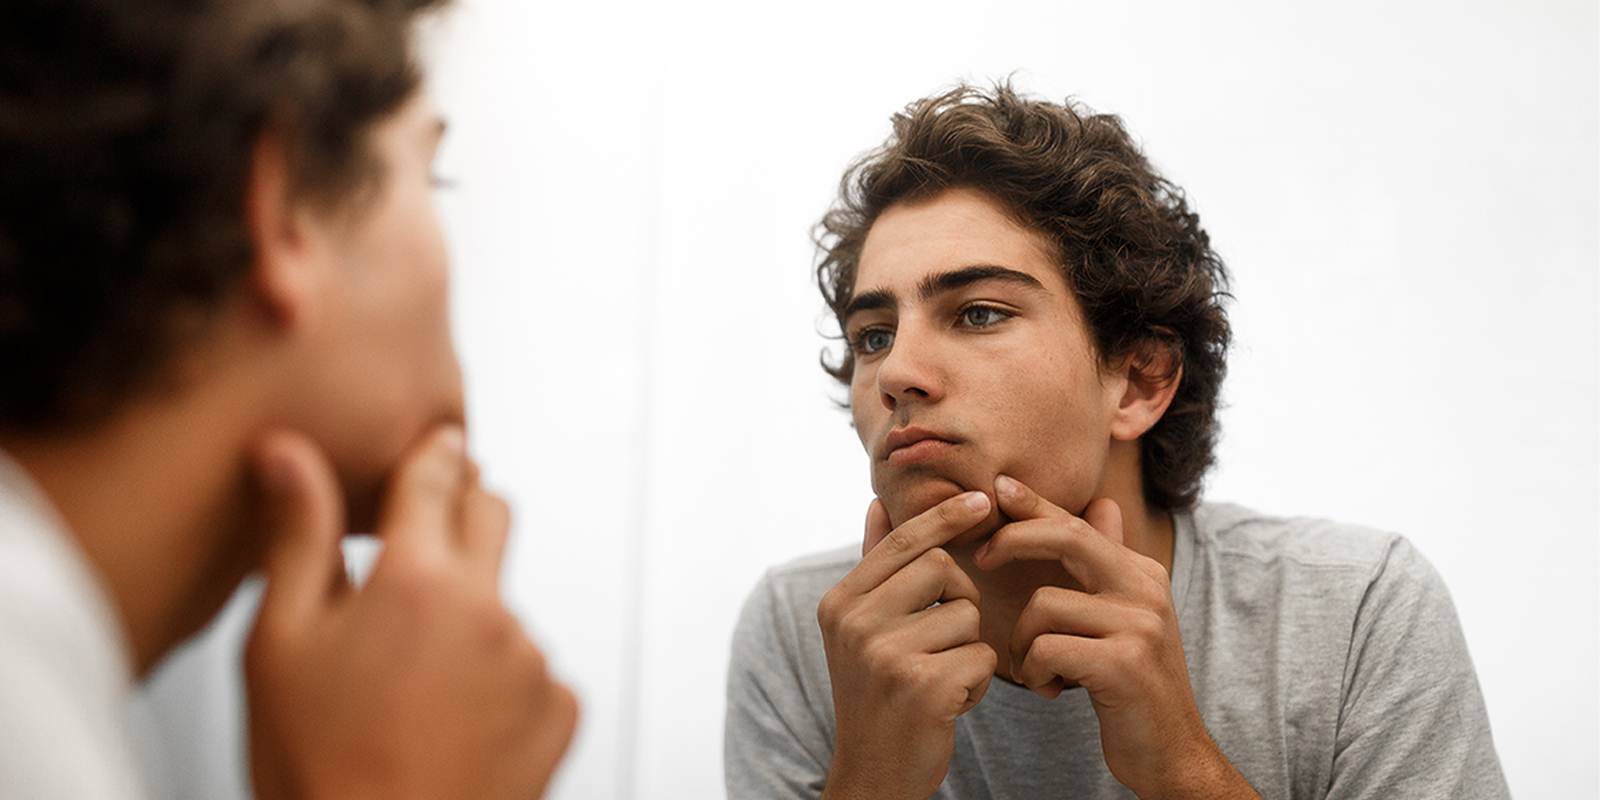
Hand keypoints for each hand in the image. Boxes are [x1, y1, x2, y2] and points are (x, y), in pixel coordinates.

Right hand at [244, 426, 577, 799]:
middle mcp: (488, 610)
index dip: (433, 455)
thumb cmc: (321, 767)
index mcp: (417, 581)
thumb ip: (297, 535)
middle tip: (416, 558)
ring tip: (415, 681)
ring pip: (507, 603)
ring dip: (474, 617)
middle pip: (492, 516)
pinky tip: (454, 718)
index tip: (436, 448)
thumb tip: (288, 454)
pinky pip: (535, 668)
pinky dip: (502, 680)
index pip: (437, 476)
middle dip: (460, 517)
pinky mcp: (561, 708)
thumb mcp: (280, 643)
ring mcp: (532, 660)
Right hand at [815, 491, 997, 799]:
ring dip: (967, 647)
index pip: (903, 541)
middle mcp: (856, 624)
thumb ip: (873, 567)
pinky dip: (976, 681)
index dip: (945, 517)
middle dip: (959, 598)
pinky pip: (980, 655)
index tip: (983, 500)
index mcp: (840, 604)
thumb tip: (878, 502)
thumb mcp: (860, 630)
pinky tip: (950, 703)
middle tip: (944, 637)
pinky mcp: (923, 686)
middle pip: (941, 568)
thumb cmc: (876, 695)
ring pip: (967, 615)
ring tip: (941, 677)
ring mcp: (887, 655)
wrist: (873, 775)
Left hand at [973, 475, 1258, 799]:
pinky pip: (1046, 648)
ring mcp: (1138, 624)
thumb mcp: (1125, 618)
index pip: (1077, 523)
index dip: (1034, 502)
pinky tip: (1050, 689)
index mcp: (1141, 573)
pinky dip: (1035, 672)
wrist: (1170, 751)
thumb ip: (1109, 563)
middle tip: (981, 560)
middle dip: (1013, 540)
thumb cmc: (1132, 685)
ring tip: (1036, 670)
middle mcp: (1145, 589)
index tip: (997, 486)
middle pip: (1065, 537)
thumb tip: (1103, 503)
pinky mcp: (1123, 663)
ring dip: (1023, 643)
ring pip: (1043, 606)